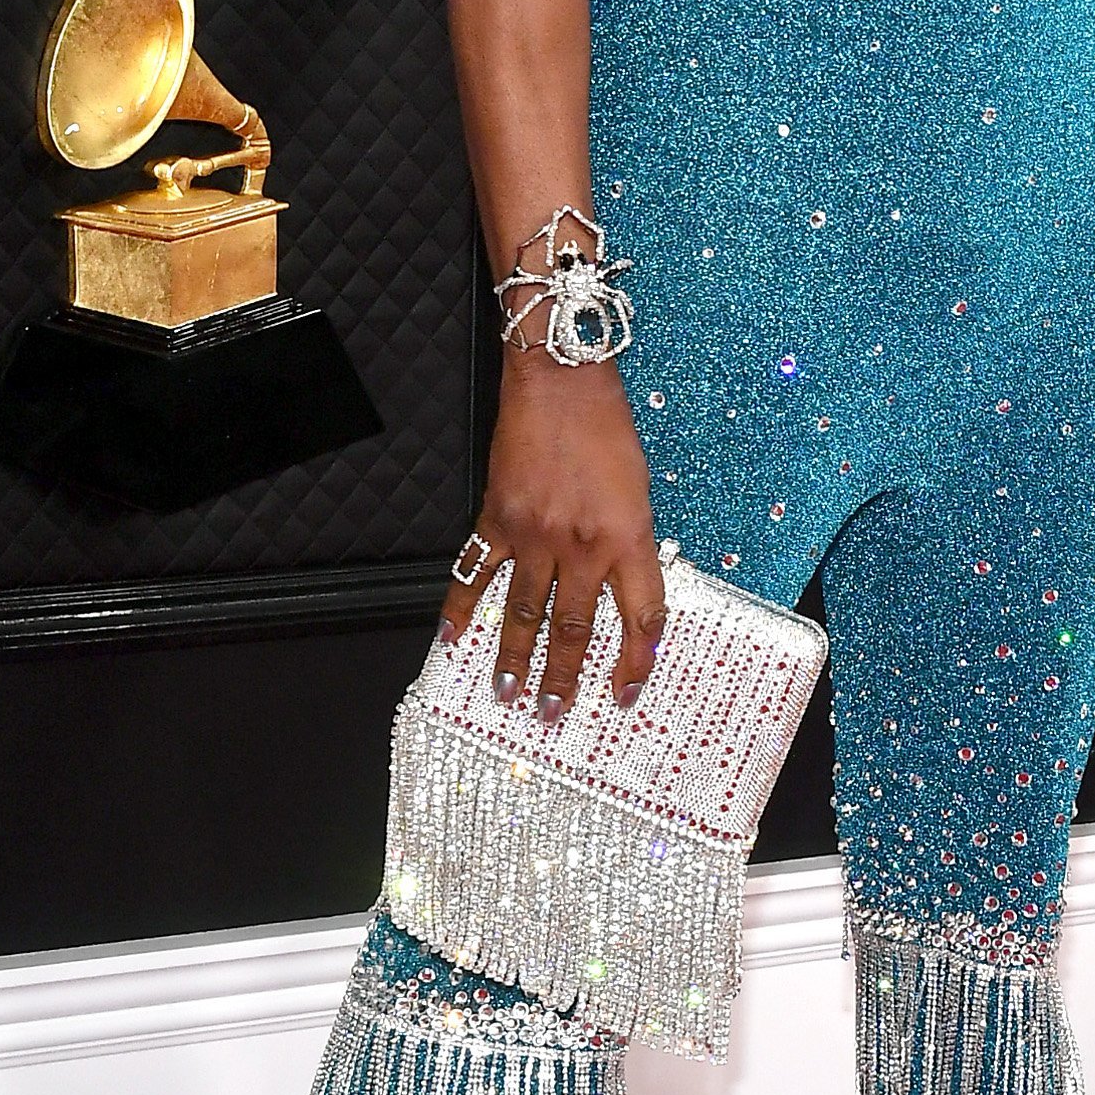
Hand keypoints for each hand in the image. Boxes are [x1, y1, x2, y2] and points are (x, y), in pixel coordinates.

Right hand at [439, 350, 668, 717]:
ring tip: (509, 693)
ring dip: (515, 659)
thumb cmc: (606, 427)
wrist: (561, 382)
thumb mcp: (639, 488)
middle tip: (555, 712)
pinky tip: (453, 637)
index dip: (637, 660)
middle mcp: (583, 545)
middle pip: (575, 628)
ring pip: (525, 613)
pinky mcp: (499, 519)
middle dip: (565, 676)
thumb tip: (621, 589)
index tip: (628, 691)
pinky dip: (463, 607)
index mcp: (628, 537)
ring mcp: (537, 535)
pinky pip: (477, 572)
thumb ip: (629, 542)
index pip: (641, 616)